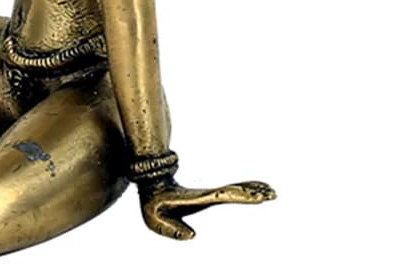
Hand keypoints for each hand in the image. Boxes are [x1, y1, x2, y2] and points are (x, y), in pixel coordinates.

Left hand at [140, 177, 275, 239]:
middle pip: (233, 192)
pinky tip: (257, 193)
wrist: (151, 187)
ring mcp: (208, 195)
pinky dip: (244, 192)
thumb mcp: (154, 218)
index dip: (238, 194)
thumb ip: (170, 230)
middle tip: (271, 193)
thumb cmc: (152, 204)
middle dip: (251, 192)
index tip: (255, 195)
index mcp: (196, 199)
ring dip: (252, 191)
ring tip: (271, 191)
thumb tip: (192, 235)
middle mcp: (205, 195)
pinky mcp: (207, 198)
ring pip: (234, 191)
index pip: (221, 196)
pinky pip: (230, 194)